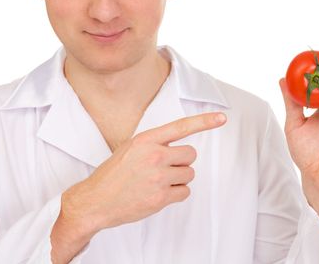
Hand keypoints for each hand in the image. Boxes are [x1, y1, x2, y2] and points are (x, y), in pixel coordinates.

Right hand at [50, 111, 226, 262]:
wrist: (96, 200)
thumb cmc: (113, 174)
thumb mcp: (130, 148)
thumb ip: (153, 143)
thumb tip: (176, 146)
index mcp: (146, 140)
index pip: (180, 126)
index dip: (204, 121)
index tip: (222, 117)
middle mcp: (154, 155)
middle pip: (190, 154)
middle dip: (182, 161)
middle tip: (165, 168)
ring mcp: (158, 177)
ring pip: (189, 174)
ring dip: (179, 178)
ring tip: (159, 182)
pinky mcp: (160, 198)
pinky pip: (184, 192)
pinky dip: (176, 194)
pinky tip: (158, 193)